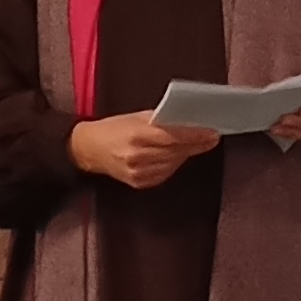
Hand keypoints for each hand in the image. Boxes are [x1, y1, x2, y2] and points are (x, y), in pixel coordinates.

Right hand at [69, 110, 219, 188]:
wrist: (88, 149)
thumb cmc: (112, 128)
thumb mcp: (135, 117)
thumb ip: (161, 120)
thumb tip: (188, 120)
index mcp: (136, 136)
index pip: (173, 136)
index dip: (195, 135)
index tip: (212, 132)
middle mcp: (137, 157)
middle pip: (176, 151)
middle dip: (196, 144)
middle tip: (212, 136)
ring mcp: (138, 173)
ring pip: (174, 163)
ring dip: (187, 153)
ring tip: (198, 142)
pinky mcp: (140, 183)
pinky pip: (166, 172)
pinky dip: (174, 162)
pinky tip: (177, 154)